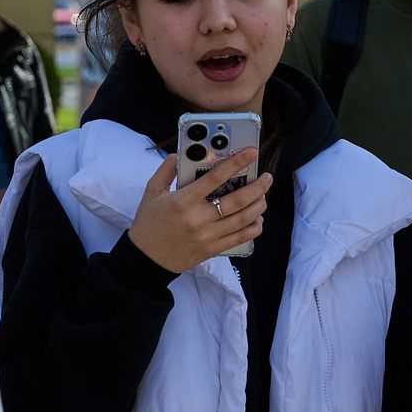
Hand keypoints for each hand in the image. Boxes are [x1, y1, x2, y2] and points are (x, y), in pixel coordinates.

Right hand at [127, 151, 272, 273]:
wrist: (146, 259)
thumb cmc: (148, 223)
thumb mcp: (152, 191)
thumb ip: (166, 169)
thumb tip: (180, 153)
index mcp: (183, 200)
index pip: (215, 177)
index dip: (236, 163)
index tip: (250, 153)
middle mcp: (198, 218)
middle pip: (237, 200)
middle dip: (257, 187)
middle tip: (266, 178)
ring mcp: (207, 236)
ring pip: (243, 219)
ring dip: (259, 206)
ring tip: (264, 196)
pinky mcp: (212, 249)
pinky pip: (240, 238)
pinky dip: (253, 228)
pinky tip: (257, 219)